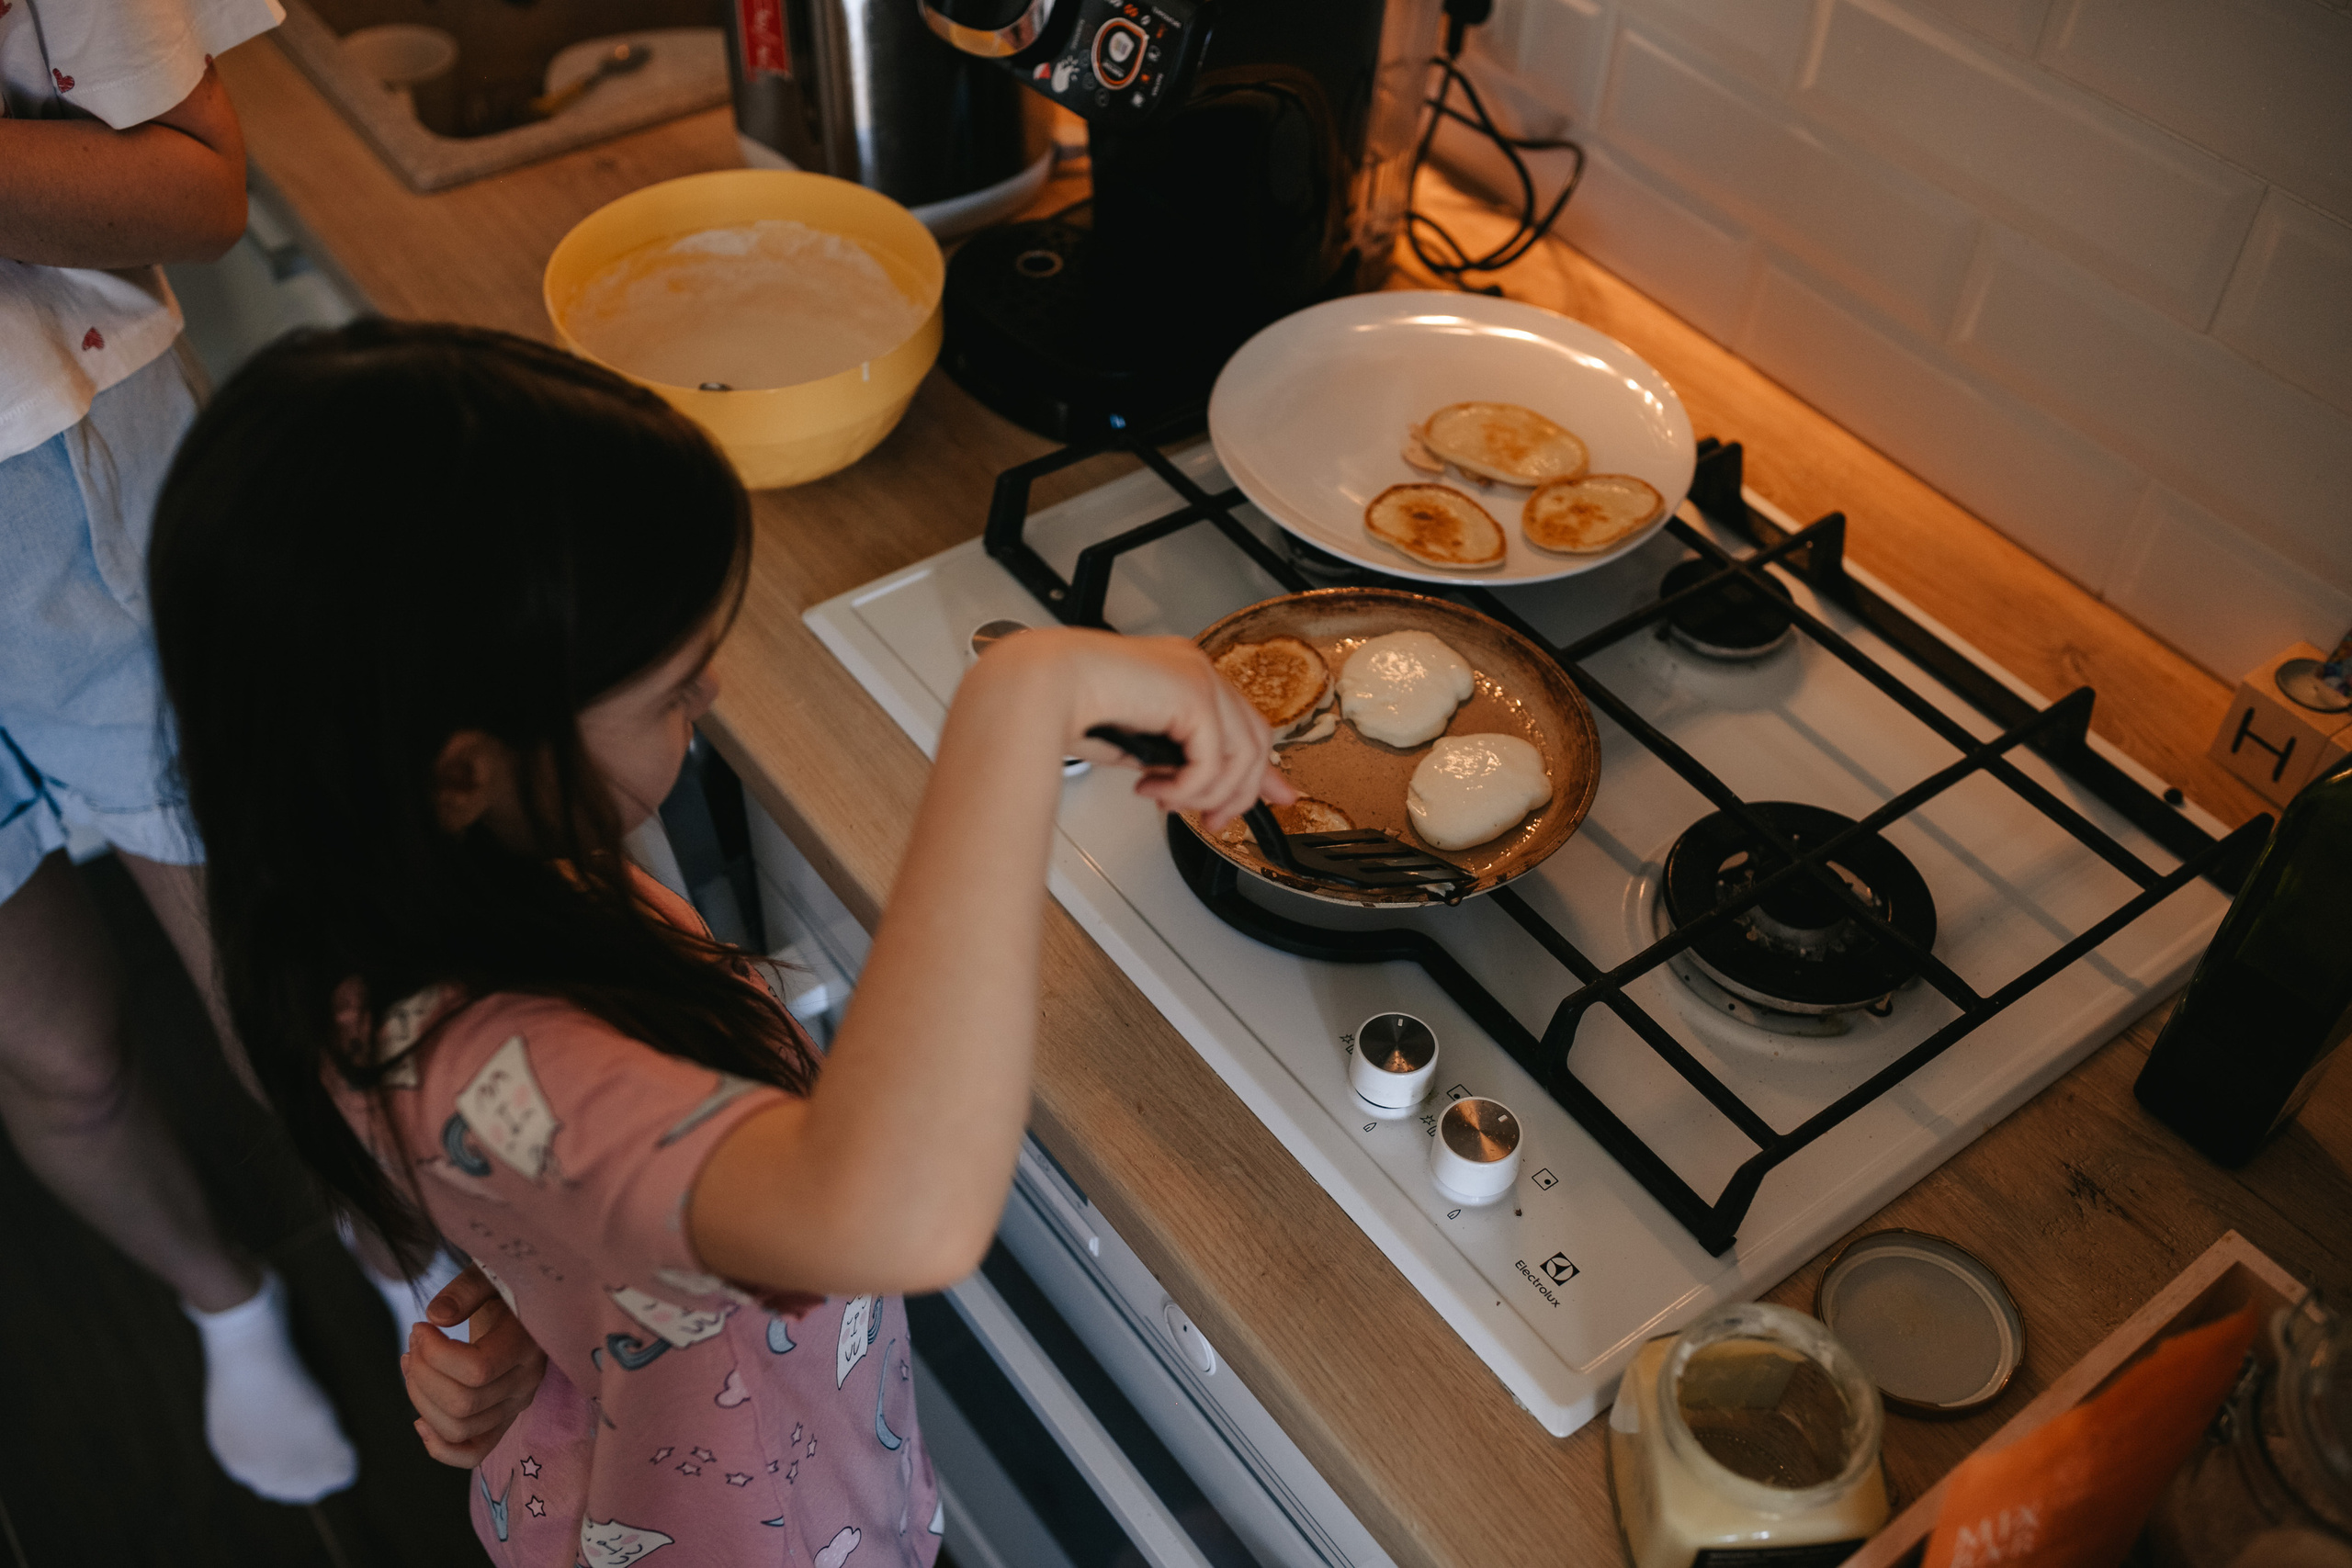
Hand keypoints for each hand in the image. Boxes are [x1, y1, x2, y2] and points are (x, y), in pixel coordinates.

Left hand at [402, 1264, 547, 1467]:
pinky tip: (420, 1423)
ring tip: (413, 1366)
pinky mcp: (502, 1420)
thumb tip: (436, 1318)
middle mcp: (527, 1383)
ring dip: (421, 1401)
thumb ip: (465, 1290)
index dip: (436, 1354)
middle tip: (413, 1345)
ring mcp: (516, 1406)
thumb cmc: (504, 1288)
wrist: (526, 1308)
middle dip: (422, 1375)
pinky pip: (473, 1453)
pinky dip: (440, 1448)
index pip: (477, 1371)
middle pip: (462, 1405)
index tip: (421, 1328)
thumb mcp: (489, 1277)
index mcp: (528, 1344)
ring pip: (459, 1430)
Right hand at [991, 628, 1296, 829]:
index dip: (1264, 768)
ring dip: (1207, 794)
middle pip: (1255, 739)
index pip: (1245, 722)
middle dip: (1243, 791)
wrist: (1037, 688)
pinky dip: (1188, 787)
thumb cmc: (1065, 708)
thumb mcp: (1139, 747)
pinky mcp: (1193, 693)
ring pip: (1241, 755)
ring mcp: (1199, 677)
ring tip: (1168, 803)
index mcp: (1184, 673)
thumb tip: (1203, 795)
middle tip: (1215, 823)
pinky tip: (1153, 788)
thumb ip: (1178, 763)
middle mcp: (1197, 669)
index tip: (1278, 798)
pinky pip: (1212, 760)